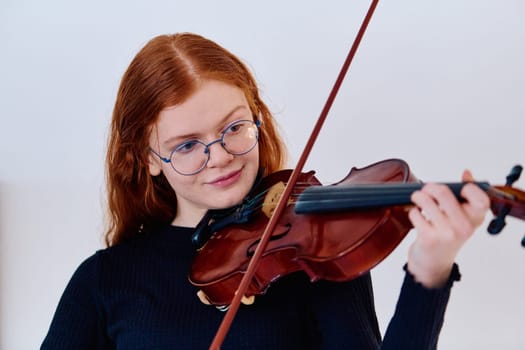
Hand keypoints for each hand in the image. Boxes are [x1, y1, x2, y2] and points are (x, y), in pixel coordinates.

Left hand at [406, 170, 489, 287]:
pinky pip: (415, 214)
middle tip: (426, 190)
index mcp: (475, 219)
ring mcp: (447, 233)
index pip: (481, 199)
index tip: (459, 189)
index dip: (469, 189)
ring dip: (417, 197)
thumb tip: (467, 173)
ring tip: (418, 199)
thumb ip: (465, 195)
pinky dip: (413, 212)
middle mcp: (464, 227)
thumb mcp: (462, 217)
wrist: (434, 262)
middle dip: (429, 187)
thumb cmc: (447, 235)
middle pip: (443, 192)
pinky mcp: (429, 238)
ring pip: (425, 200)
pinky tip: (417, 216)